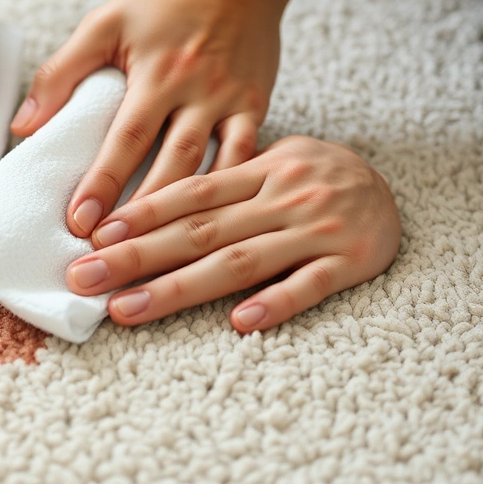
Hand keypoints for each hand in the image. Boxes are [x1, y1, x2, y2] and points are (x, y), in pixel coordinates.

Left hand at [10, 0, 300, 237]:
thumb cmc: (163, 0)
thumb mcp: (106, 23)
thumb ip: (62, 72)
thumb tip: (24, 126)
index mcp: (158, 71)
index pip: (126, 136)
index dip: (102, 181)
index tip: (79, 222)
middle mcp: (198, 89)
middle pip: (169, 162)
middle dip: (141, 214)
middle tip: (114, 256)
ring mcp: (233, 101)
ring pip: (210, 170)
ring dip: (181, 217)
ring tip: (155, 259)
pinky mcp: (257, 107)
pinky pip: (245, 158)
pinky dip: (228, 194)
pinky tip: (214, 232)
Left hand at [64, 136, 400, 333]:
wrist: (398, 182)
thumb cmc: (315, 174)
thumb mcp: (268, 158)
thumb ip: (221, 180)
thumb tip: (150, 200)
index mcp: (259, 168)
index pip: (189, 193)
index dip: (140, 214)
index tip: (93, 235)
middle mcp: (282, 196)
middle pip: (199, 230)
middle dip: (135, 256)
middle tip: (84, 278)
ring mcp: (317, 229)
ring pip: (240, 261)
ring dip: (178, 288)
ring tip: (126, 309)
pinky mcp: (353, 260)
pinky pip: (310, 284)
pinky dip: (275, 303)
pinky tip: (238, 324)